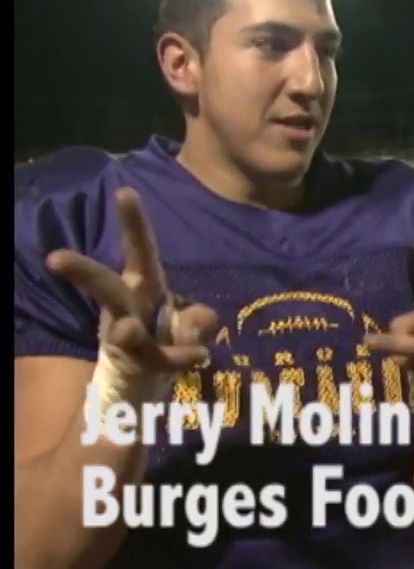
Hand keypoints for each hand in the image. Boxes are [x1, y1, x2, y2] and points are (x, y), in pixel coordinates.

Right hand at [45, 188, 217, 378]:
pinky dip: (183, 357)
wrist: (144, 376)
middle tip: (55, 258)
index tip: (125, 192)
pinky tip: (203, 355)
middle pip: (104, 286)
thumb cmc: (163, 332)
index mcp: (143, 283)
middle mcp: (128, 306)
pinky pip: (161, 360)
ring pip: (122, 331)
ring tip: (124, 330)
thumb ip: (199, 318)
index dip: (133, 223)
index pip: (139, 249)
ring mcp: (127, 337)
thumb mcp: (189, 320)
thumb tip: (200, 322)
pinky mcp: (138, 364)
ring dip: (125, 331)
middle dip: (82, 272)